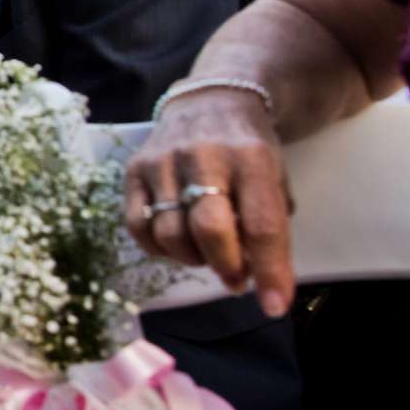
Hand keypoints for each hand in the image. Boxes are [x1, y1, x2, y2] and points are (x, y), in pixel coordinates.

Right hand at [124, 90, 295, 315]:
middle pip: (210, 229)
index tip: (275, 306)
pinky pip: (137, 226)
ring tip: (208, 256)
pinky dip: (158, 249)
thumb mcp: (275, 178)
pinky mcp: (134, 169)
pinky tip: (177, 245)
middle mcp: (204, 156)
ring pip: (170, 234)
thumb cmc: (249, 150)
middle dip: (227, 266)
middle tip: (237, 280)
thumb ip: (269, 223)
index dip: (271, 270)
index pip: (262, 223)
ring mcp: (163, 162)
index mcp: (251, 158)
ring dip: (193, 259)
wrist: (209, 103)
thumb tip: (260, 279)